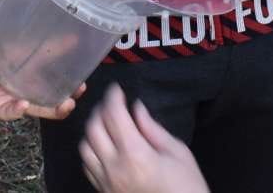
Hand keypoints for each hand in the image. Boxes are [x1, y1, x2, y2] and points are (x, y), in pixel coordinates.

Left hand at [0, 16, 80, 120]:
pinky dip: (15, 109)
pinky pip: (4, 110)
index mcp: (8, 57)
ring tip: (66, 102)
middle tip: (80, 86)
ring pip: (31, 104)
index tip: (79, 49)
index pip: (39, 57)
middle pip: (42, 86)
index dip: (59, 56)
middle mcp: (8, 77)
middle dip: (63, 89)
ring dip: (49, 106)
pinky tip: (25, 104)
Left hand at [79, 85, 207, 192]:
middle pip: (93, 129)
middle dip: (100, 110)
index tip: (117, 90)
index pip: (114, 116)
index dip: (113, 97)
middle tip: (112, 104)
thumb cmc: (187, 187)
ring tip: (106, 124)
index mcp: (136, 155)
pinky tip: (104, 147)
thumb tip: (136, 108)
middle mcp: (115, 169)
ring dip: (92, 131)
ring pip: (85, 147)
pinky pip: (88, 167)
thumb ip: (153, 129)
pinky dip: (91, 151)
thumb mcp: (178, 153)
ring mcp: (107, 183)